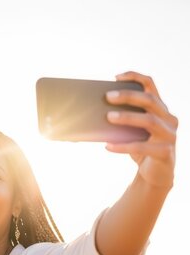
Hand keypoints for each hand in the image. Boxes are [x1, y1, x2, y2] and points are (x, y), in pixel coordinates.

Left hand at [105, 71, 176, 187]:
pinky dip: (124, 146)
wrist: (154, 175)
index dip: (135, 77)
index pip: (151, 85)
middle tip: (108, 96)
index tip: (116, 77)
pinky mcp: (166, 152)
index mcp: (160, 109)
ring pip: (150, 121)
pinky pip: (143, 147)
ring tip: (108, 117)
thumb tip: (86, 118)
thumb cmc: (139, 148)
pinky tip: (108, 146)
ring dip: (128, 117)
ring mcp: (170, 135)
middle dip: (128, 96)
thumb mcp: (129, 132)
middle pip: (150, 100)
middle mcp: (169, 119)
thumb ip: (117, 122)